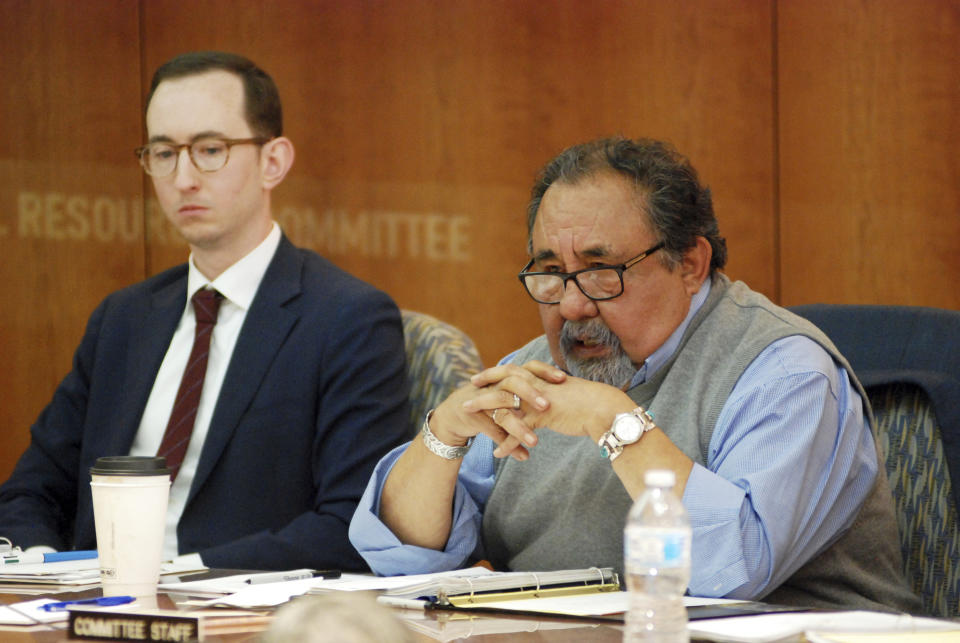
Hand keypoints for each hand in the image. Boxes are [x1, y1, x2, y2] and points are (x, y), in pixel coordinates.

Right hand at [429, 361, 562, 459]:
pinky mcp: (471, 416)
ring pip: (502, 411)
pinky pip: (492, 431)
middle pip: (512, 383)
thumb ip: (529, 401)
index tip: (563, 378)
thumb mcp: (509, 397)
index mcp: (505, 378)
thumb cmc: (488, 405)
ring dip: (519, 427)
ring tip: (535, 442)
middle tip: (547, 405)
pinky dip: (507, 444)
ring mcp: (481, 400)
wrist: (453, 414)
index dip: (544, 371)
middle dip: (530, 394)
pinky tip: (523, 456)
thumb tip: (558, 412)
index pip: (527, 367)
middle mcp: (493, 385)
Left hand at [470, 362, 634, 456]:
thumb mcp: (563, 393)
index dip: (493, 374)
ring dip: (485, 414)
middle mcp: (536, 384)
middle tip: (465, 399)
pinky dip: (507, 443)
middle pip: (501, 384)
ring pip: (504, 405)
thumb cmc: (587, 401)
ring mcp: (537, 399)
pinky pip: (518, 430)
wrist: (603, 407)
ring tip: (471, 425)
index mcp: (540, 377)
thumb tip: (541, 396)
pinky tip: (498, 453)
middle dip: (481, 391)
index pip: (511, 370)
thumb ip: (548, 393)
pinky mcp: (543, 415)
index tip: (478, 378)